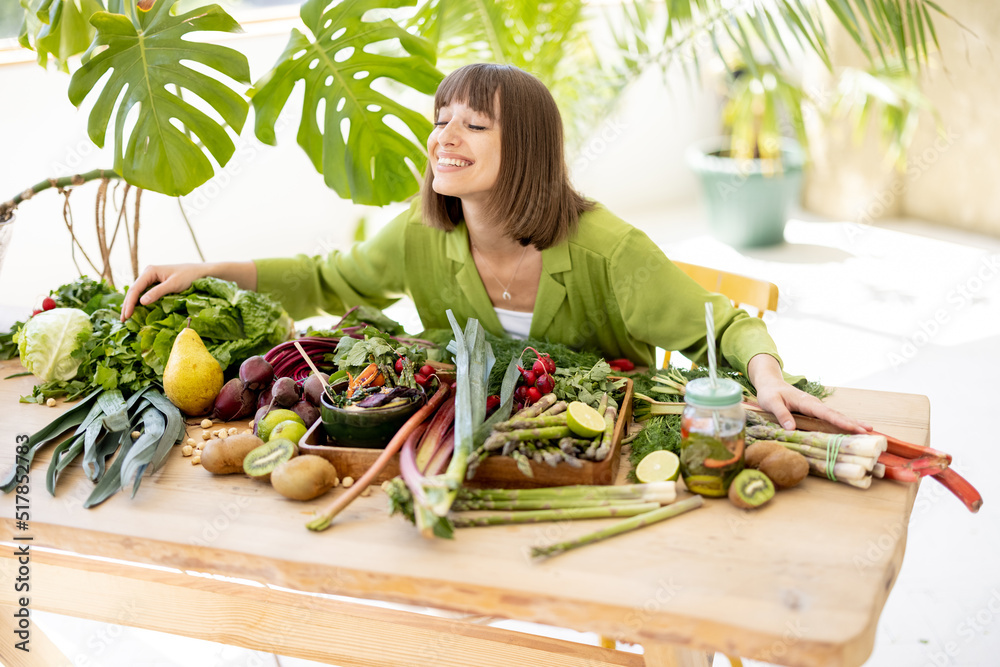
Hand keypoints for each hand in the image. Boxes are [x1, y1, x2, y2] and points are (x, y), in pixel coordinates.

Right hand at [120, 263, 208, 320]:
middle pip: (134, 291)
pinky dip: (139, 303)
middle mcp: (148, 274)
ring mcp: (151, 279)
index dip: (129, 303)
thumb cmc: (189, 276)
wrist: (200, 272)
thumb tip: (141, 302)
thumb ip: (157, 292)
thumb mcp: (173, 285)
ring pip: (137, 293)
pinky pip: (145, 294)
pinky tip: (136, 311)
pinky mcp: (156, 284)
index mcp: (150, 271)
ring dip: (131, 305)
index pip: (135, 289)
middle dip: (127, 305)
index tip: (127, 316)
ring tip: (126, 318)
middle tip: (123, 320)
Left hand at [747, 354, 871, 433]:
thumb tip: (791, 428)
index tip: (854, 427)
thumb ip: (781, 415)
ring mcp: (815, 408)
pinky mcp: (814, 412)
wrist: (770, 384)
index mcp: (806, 402)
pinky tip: (851, 430)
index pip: (825, 413)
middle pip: (836, 414)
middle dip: (852, 422)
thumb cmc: (770, 393)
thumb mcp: (771, 403)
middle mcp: (814, 404)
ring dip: (851, 423)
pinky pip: (830, 418)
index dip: (840, 421)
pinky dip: (842, 423)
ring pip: (835, 416)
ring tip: (867, 431)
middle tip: (869, 431)